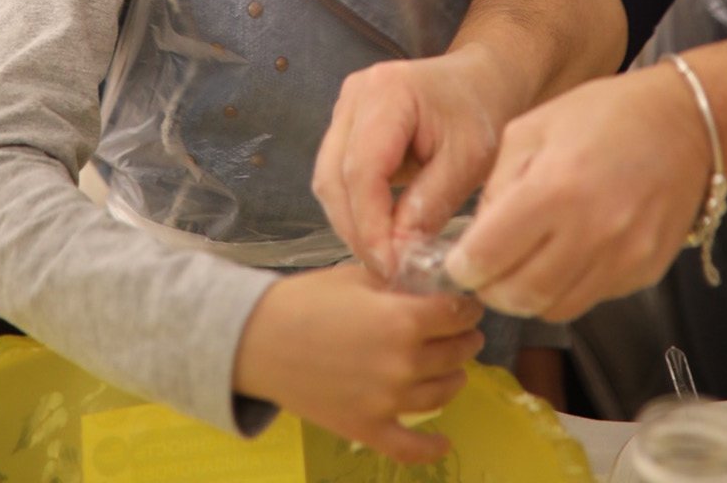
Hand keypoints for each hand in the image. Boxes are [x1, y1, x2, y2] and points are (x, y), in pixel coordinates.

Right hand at [232, 263, 484, 462]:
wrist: (258, 339)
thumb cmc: (306, 300)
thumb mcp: (356, 278)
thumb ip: (395, 286)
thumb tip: (423, 291)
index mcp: (403, 320)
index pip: (455, 315)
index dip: (467, 308)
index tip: (467, 306)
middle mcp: (404, 363)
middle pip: (454, 353)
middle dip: (465, 339)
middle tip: (464, 333)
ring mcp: (387, 401)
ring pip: (441, 394)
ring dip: (455, 379)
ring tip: (455, 369)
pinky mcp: (367, 428)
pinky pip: (409, 448)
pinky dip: (432, 448)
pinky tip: (445, 442)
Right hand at [313, 45, 508, 277]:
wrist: (480, 81)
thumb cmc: (480, 112)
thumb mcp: (468, 160)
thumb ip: (430, 204)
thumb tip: (397, 253)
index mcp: (387, 92)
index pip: (363, 169)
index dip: (370, 223)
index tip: (389, 264)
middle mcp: (355, 95)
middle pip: (335, 176)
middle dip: (357, 229)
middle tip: (386, 269)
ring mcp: (345, 107)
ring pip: (328, 178)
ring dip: (351, 222)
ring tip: (384, 256)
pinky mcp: (346, 123)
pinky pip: (336, 174)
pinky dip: (353, 207)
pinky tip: (378, 231)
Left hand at [444, 67, 711, 319]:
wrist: (683, 124)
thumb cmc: (602, 115)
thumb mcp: (531, 129)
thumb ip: (498, 183)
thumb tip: (477, 235)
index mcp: (555, 188)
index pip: (490, 255)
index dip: (463, 268)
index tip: (455, 264)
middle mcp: (592, 231)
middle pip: (520, 295)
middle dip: (490, 290)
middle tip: (481, 274)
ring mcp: (623, 257)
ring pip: (554, 308)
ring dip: (525, 297)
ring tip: (516, 269)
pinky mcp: (644, 272)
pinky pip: (590, 298)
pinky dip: (564, 289)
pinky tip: (560, 259)